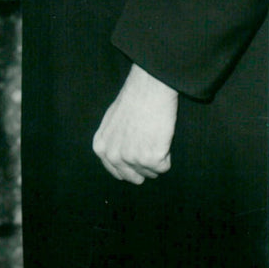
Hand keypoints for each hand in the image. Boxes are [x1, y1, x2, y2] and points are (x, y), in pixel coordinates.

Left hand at [92, 64, 177, 184]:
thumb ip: (111, 142)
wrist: (147, 89)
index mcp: (101, 148)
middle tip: (148, 142)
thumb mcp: (110, 121)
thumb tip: (116, 159)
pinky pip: (164, 167)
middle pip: (134, 178)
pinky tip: (161, 136)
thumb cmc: (132, 100)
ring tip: (153, 134)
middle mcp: (113, 156)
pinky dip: (167, 154)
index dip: (130, 165)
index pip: (117, 172)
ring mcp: (132, 159)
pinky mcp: (151, 159)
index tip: (138, 153)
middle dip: (144, 165)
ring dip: (156, 157)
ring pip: (151, 173)